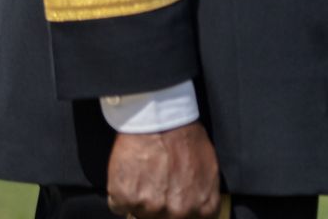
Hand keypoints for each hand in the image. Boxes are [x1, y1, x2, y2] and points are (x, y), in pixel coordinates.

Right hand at [104, 121, 221, 218]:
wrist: (159, 118)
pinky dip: (122, 194)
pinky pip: (118, 206)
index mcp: (202, 207)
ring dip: (140, 200)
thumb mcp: (209, 168)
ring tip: (145, 174)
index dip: (182, 213)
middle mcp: (178, 212)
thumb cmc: (186, 138)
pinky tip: (131, 174)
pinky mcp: (125, 199)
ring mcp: (150, 208)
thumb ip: (203, 195)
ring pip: (140, 214)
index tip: (175, 202)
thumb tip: (197, 210)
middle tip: (158, 185)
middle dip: (161, 207)